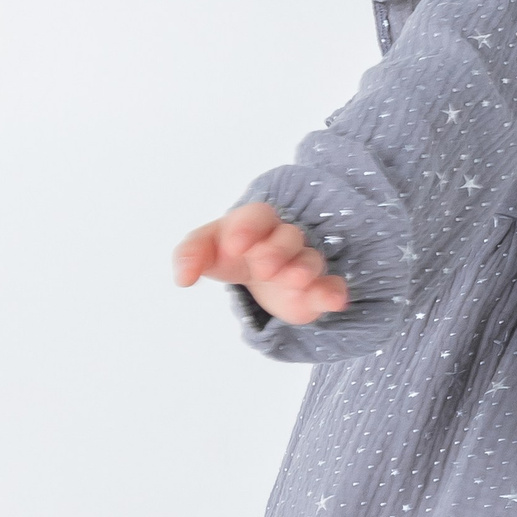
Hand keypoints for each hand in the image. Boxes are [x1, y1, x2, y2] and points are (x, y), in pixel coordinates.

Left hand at [173, 201, 350, 324]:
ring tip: (293, 280)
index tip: (234, 247)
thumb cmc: (230, 254)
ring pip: (310, 260)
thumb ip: (190, 256)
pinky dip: (333, 293)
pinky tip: (332, 300)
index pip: (257, 216)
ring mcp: (301, 265)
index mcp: (255, 225)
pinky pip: (331, 287)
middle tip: (262, 268)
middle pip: (287, 237)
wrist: (258, 276)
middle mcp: (282, 241)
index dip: (248, 227)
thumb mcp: (206, 250)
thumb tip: (183, 279)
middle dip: (276, 250)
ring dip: (303, 269)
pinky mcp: (316, 291)